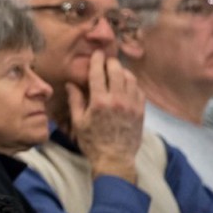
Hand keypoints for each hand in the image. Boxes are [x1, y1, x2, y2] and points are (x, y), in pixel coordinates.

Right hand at [67, 50, 143, 182]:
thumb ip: (75, 101)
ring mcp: (132, 104)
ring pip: (130, 78)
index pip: (98, 73)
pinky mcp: (141, 111)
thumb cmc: (93, 142)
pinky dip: (132, 83)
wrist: (115, 159)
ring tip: (116, 71)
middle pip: (117, 70)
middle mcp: (118, 100)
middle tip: (106, 59)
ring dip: (122, 71)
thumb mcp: (78, 122)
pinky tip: (126, 85)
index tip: (96, 53)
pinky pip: (139, 90)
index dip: (97, 60)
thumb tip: (71, 84)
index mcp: (100, 102)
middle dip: (111, 62)